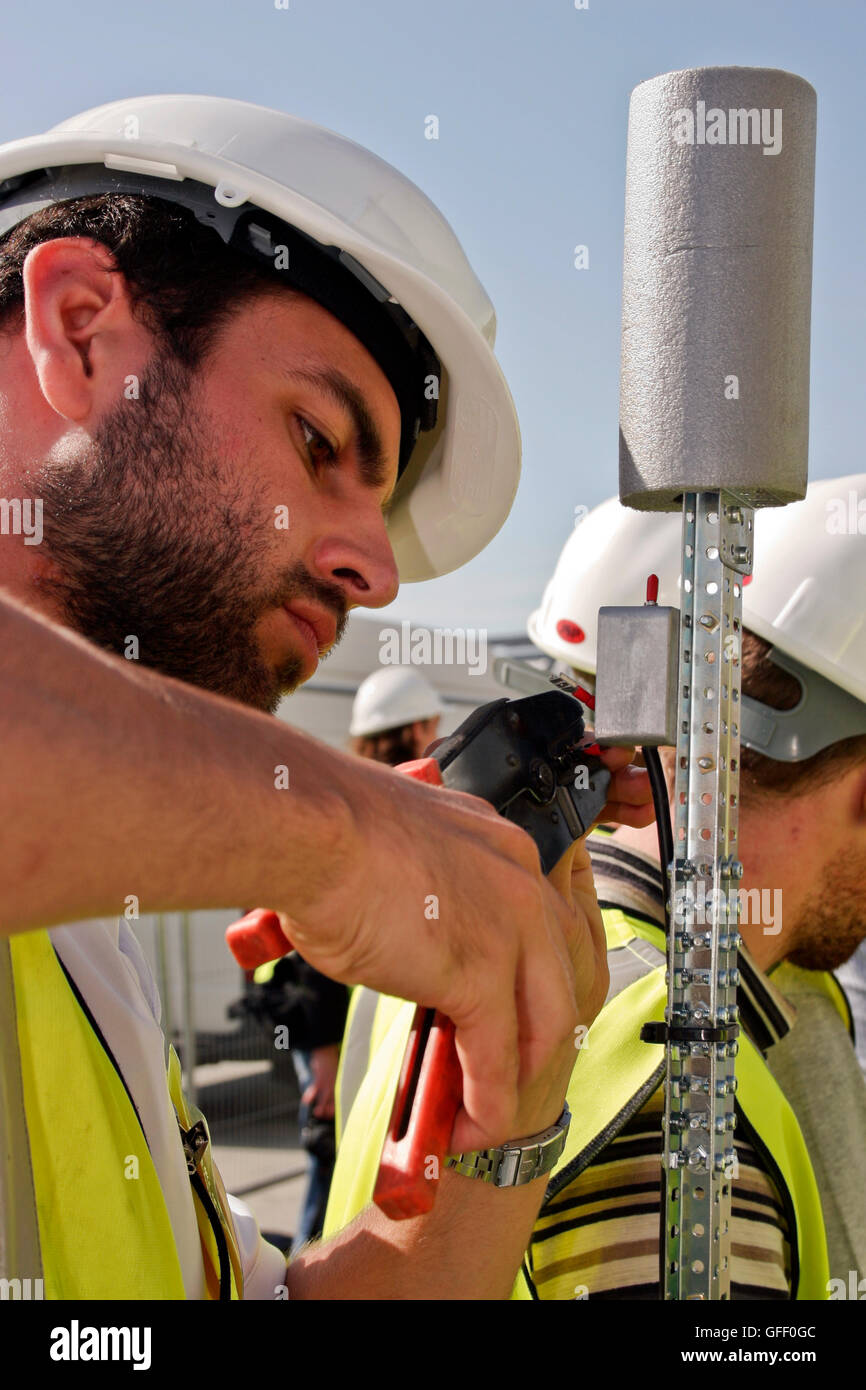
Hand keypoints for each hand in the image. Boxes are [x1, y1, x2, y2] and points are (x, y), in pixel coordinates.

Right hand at [269, 745, 653, 1153]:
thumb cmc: (324, 829)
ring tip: (485, 1112)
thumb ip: (422, 885)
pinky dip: (487, 1102)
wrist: (307, 827)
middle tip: (505, 1071)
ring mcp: (510, 928)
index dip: (529, 979)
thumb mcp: (398, 848)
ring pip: (546, 1024)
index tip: (505, 1013)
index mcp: (500, 846)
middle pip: (561, 976)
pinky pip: (497, 1058)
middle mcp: (521, 881)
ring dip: (519, 1080)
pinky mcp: (481, 974)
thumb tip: (398, 921)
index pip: (543, 924)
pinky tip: (468, 1123)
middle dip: (536, 1036)